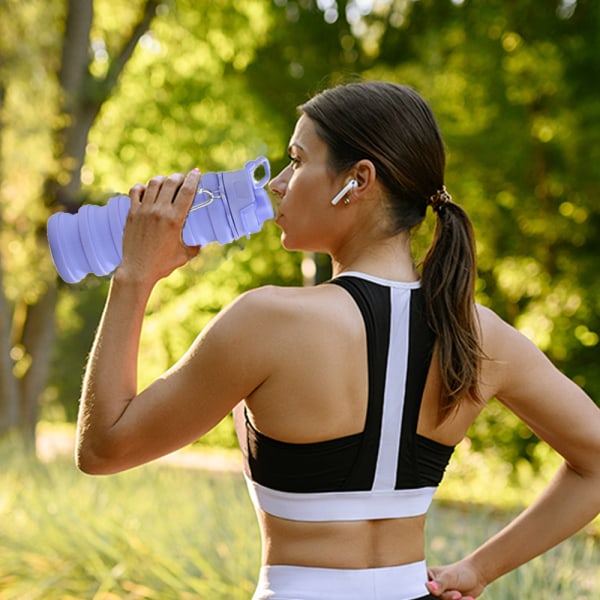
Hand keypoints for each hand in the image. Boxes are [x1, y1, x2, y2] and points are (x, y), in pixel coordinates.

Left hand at [118, 169, 201, 284]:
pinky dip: (143, 187)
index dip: (193, 178)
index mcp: (174, 220)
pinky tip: (147, 191)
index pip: (186, 191)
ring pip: (154, 183)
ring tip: (166, 183)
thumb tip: (202, 239)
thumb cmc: (162, 265)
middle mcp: (159, 211)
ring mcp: (143, 211)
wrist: (138, 270)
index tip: (196, 172)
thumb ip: (195, 245)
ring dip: (162, 180)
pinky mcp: (132, 213)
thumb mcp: (185, 255)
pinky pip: (135, 191)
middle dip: (179, 177)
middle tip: (182, 179)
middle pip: (171, 183)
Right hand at [425, 559, 484, 599]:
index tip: (440, 593)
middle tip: (457, 594)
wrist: (477, 577)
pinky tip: (467, 598)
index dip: (432, 592)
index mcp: (427, 576)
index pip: (423, 588)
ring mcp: (440, 595)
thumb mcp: (450, 577)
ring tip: (461, 595)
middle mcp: (432, 587)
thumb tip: (429, 587)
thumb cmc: (462, 572)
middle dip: (447, 598)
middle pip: (434, 598)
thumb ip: (440, 583)